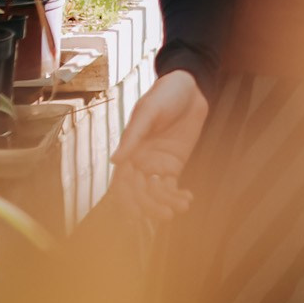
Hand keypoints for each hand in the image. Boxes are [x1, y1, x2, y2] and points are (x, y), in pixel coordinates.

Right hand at [110, 70, 209, 222]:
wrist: (189, 87)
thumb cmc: (164, 95)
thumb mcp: (148, 112)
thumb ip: (133, 136)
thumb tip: (114, 161)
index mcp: (129, 150)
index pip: (122, 183)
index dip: (127, 200)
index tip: (136, 215)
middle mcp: (139, 161)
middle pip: (140, 193)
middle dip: (151, 206)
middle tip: (166, 214)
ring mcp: (156, 165)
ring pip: (156, 193)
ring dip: (166, 203)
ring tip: (181, 207)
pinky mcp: (173, 165)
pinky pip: (171, 187)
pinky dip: (177, 196)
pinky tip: (187, 199)